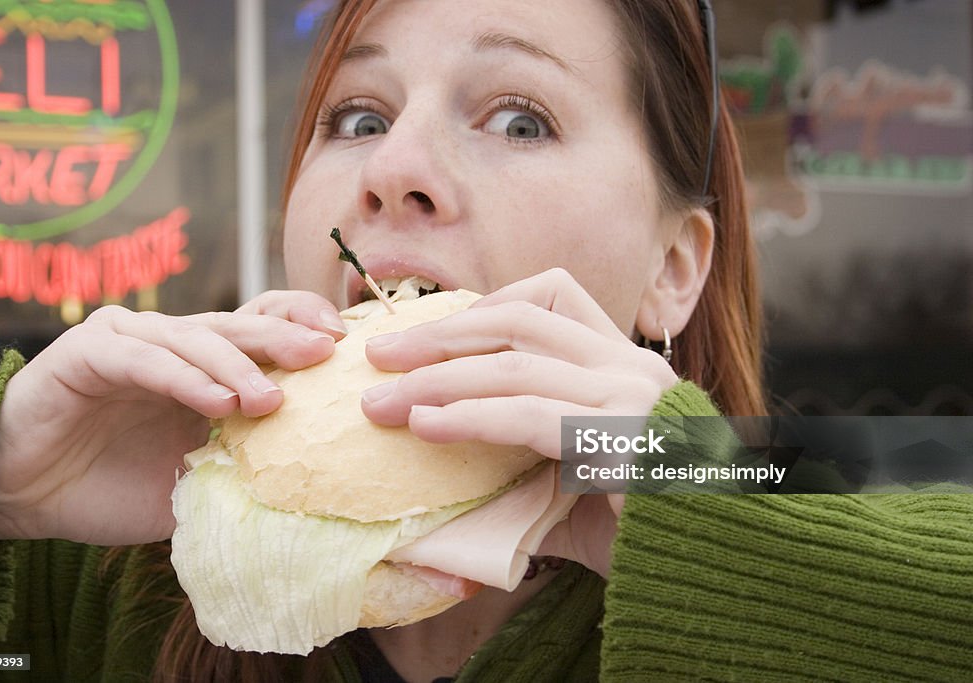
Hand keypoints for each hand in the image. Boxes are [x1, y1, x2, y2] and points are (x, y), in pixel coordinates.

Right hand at [0, 291, 346, 545]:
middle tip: (325, 354)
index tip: (342, 344)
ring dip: (236, 366)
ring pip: (195, 337)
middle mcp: (174, 343)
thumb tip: (319, 475)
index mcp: (205, 364)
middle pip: (239, 325)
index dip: (301, 321)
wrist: (30, 495)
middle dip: (285, 337)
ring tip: (270, 399)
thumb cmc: (117, 484)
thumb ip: (244, 463)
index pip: (262, 324)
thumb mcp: (197, 476)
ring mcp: (132, 340)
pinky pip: (147, 359)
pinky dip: (184, 377)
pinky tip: (217, 401)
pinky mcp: (90, 351)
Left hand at [360, 268, 677, 576]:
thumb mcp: (578, 486)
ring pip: (515, 364)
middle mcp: (629, 367)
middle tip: (379, 356)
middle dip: (440, 335)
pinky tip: (427, 426)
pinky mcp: (623, 437)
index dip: (482, 307)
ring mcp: (631, 396)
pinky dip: (469, 417)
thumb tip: (450, 482)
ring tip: (382, 403)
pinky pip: (529, 416)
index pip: (550, 296)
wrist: (721, 569)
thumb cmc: (649, 533)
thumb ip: (527, 469)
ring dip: (437, 379)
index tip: (428, 335)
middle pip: (519, 320)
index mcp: (621, 365)